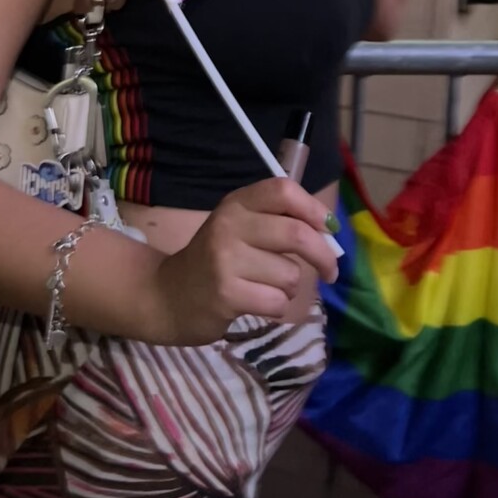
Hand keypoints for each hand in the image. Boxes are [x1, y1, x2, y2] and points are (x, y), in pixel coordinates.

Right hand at [148, 178, 338, 346]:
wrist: (167, 295)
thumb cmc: (214, 261)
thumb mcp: (238, 228)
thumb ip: (277, 223)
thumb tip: (329, 233)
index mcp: (236, 204)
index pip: (283, 190)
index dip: (314, 208)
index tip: (329, 228)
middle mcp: (229, 226)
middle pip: (296, 233)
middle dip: (323, 256)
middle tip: (330, 271)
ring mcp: (225, 260)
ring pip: (290, 274)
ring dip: (289, 287)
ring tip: (267, 287)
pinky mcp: (226, 294)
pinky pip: (277, 301)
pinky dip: (276, 307)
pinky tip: (257, 303)